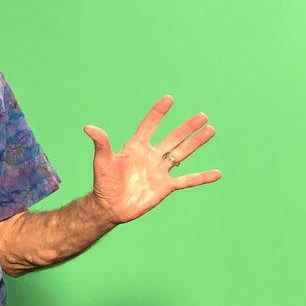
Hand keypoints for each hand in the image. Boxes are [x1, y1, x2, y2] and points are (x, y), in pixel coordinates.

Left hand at [84, 96, 220, 223]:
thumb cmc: (104, 183)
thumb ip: (101, 144)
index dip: (158, 113)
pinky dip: (201, 177)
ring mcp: (159, 171)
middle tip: (202, 116)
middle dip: (187, 127)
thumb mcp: (102, 161)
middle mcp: (151, 156)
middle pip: (173, 138)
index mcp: (136, 147)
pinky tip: (217, 173)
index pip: (149, 125)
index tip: (169, 99)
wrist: (110, 207)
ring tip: (211, 130)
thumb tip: (89, 127)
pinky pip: (186, 181)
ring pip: (182, 154)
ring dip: (196, 143)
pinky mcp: (165, 187)